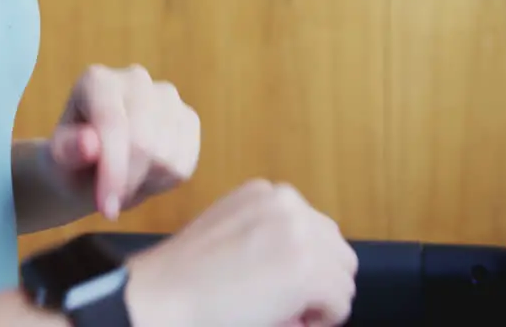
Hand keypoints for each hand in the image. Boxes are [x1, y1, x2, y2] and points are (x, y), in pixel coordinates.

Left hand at [48, 64, 200, 219]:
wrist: (91, 164)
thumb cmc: (71, 160)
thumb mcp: (59, 161)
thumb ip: (69, 150)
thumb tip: (89, 144)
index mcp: (96, 81)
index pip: (112, 124)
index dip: (113, 171)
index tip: (106, 208)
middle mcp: (135, 79)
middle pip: (144, 141)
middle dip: (127, 182)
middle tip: (109, 203)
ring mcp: (166, 96)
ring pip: (168, 157)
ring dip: (143, 184)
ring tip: (122, 184)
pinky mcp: (188, 118)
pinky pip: (185, 164)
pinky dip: (164, 183)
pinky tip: (144, 177)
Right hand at [126, 180, 358, 326]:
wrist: (162, 295)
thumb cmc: (186, 278)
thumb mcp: (231, 232)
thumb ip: (269, 233)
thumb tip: (307, 262)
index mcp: (267, 192)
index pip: (315, 230)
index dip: (301, 266)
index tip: (273, 283)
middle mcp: (288, 203)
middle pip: (337, 250)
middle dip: (317, 281)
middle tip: (280, 304)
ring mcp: (300, 234)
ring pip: (343, 277)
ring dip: (319, 300)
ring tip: (279, 311)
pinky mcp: (308, 269)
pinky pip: (341, 303)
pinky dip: (320, 320)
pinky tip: (282, 318)